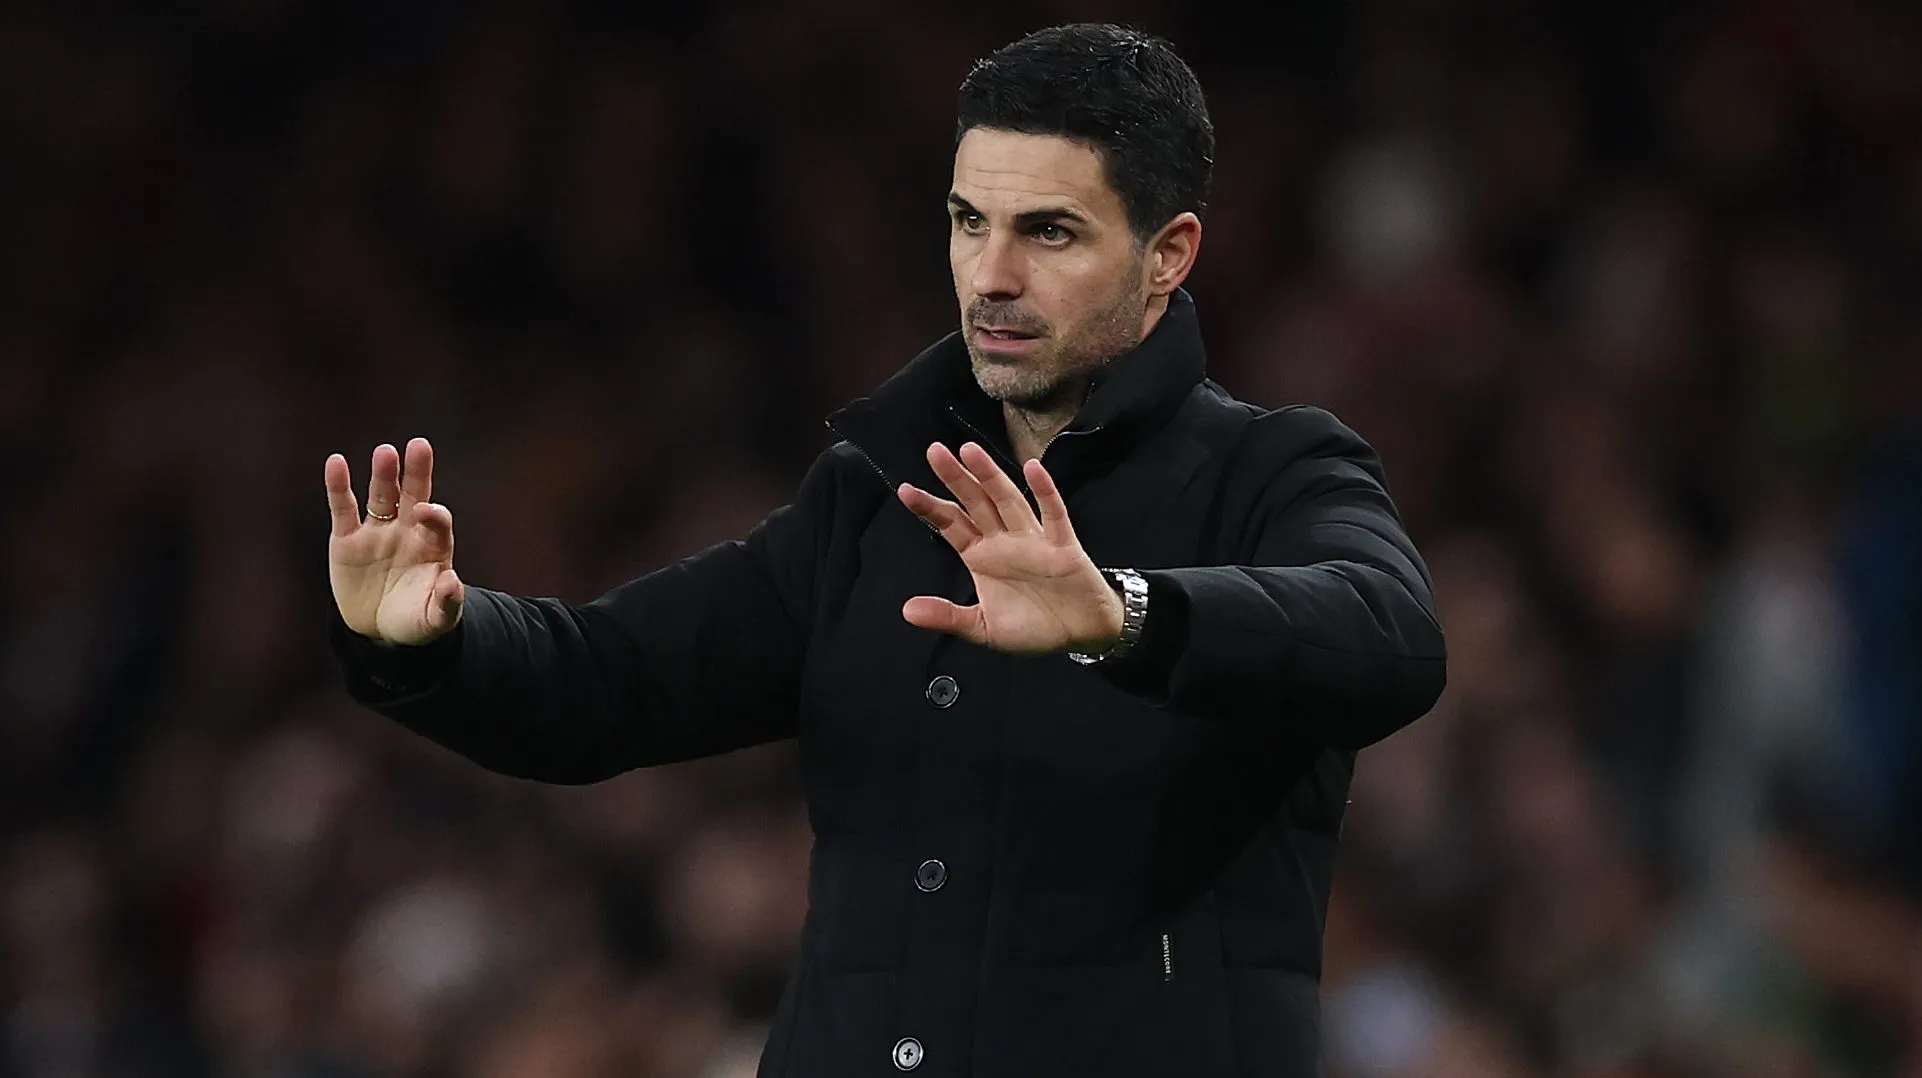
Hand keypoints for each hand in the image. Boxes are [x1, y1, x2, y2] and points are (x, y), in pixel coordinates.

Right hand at [325, 437, 464, 645]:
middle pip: (413, 495)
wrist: (379, 631)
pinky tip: (335, 462)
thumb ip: (446, 603)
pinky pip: (342, 508)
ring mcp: (376, 532)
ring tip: (385, 452)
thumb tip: (453, 581)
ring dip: (383, 474)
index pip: (437, 521)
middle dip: (417, 472)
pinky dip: (338, 486)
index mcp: (432, 547)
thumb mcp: (434, 619)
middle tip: (419, 445)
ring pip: (380, 496)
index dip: (433, 514)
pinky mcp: (346, 539)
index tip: (424, 512)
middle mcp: (407, 532)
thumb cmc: (414, 621)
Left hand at [896, 442, 1122, 654]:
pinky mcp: (1062, 545)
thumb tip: (907, 611)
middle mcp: (1004, 541)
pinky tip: (1033, 469)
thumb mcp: (983, 628)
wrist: (1081, 633)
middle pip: (975, 503)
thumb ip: (948, 616)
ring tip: (970, 452)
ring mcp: (1033, 539)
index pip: (951, 525)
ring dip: (991, 477)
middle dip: (956, 478)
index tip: (905, 490)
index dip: (930, 508)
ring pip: (1008, 501)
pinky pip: (1053, 515)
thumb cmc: (1034, 626)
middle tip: (934, 452)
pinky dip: (1045, 491)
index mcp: (981, 557)